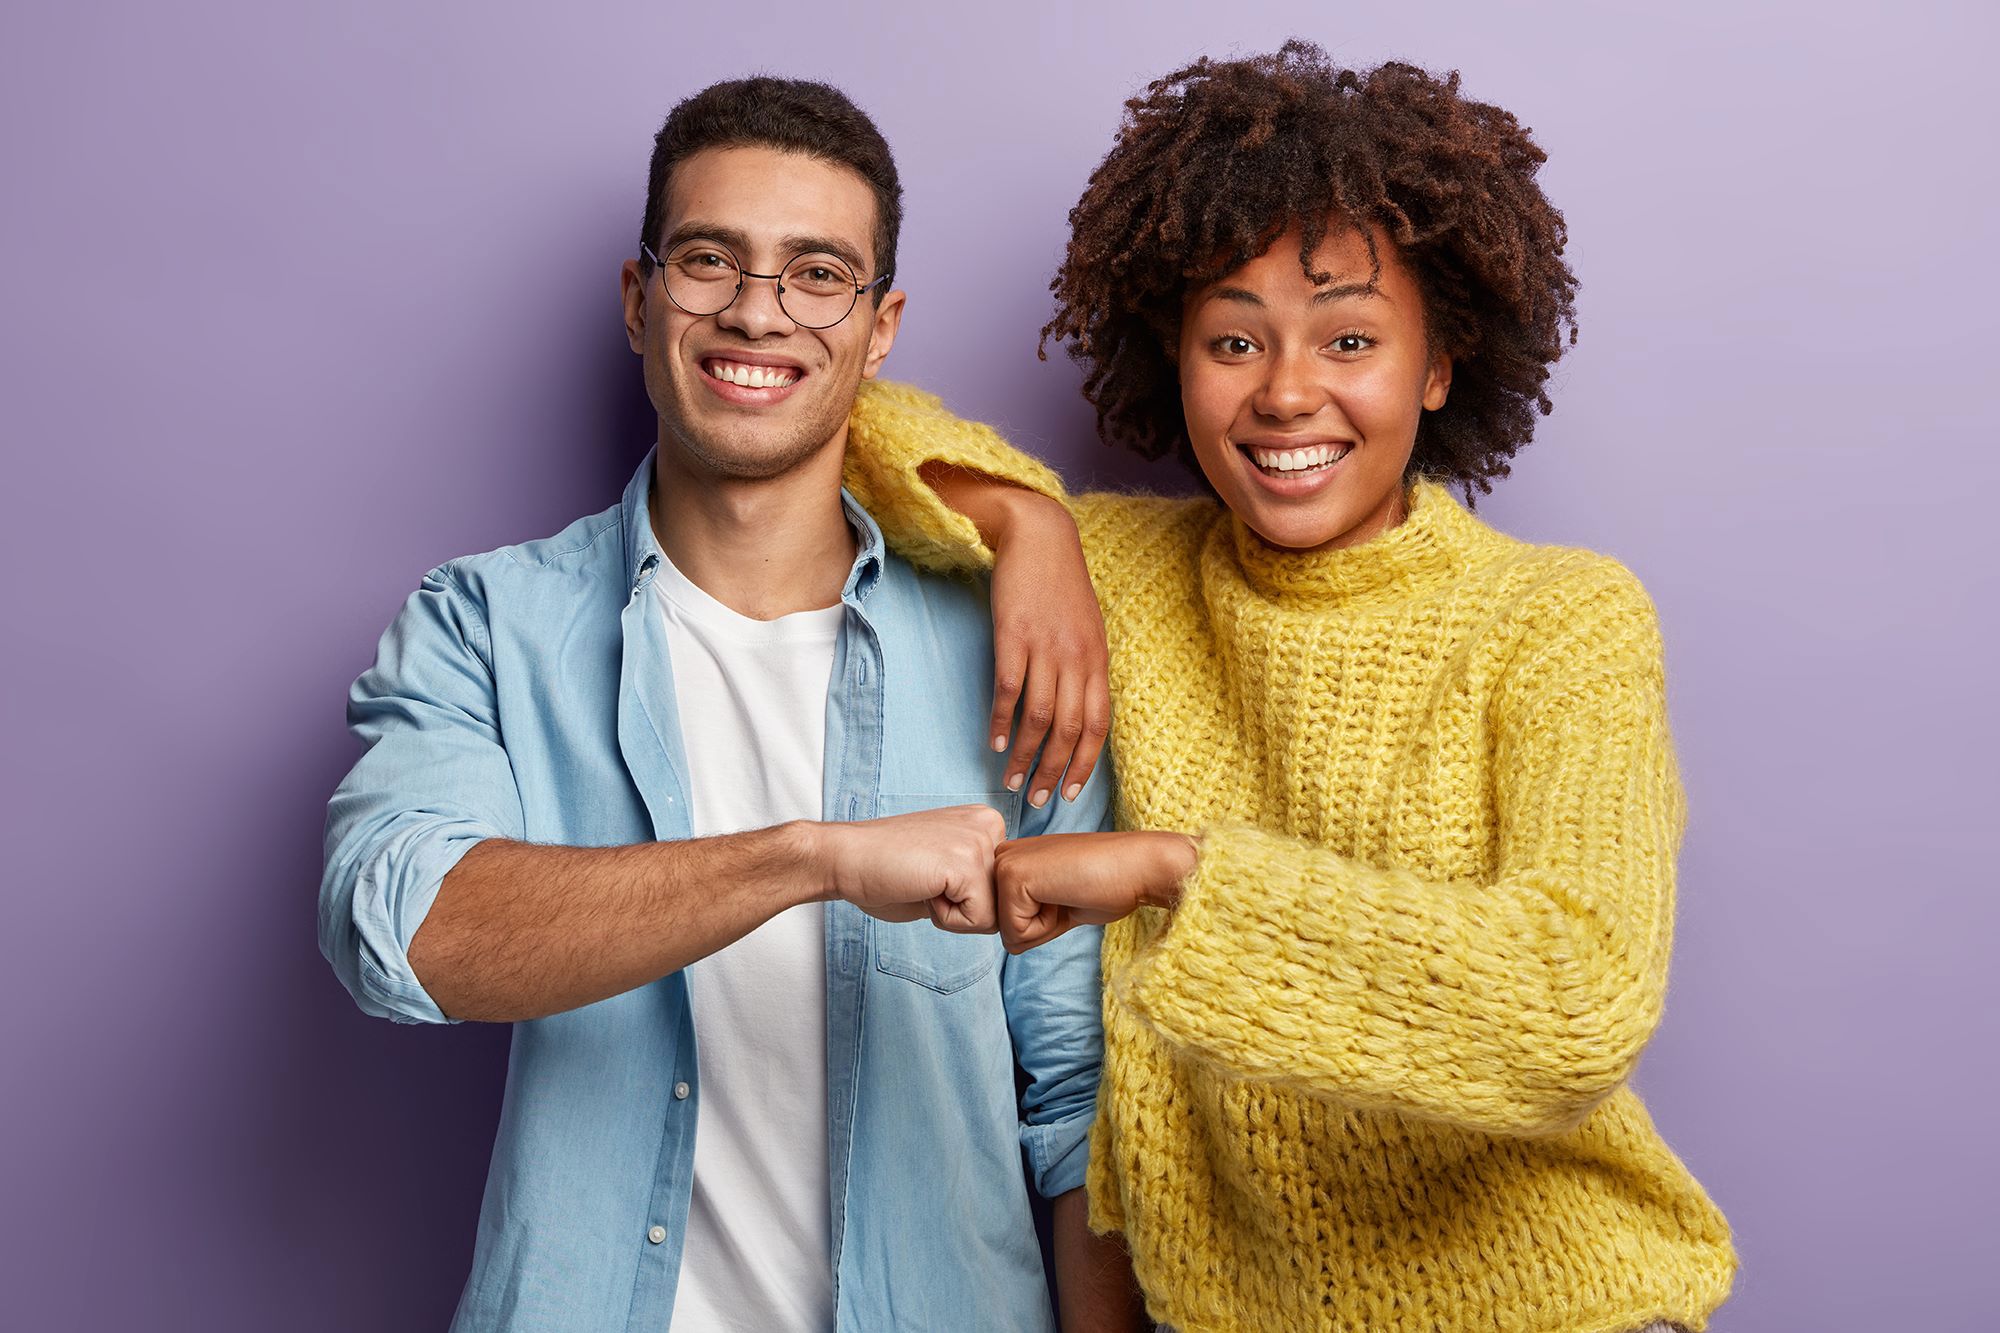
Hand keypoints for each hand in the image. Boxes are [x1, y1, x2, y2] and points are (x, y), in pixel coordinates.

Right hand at [816, 805, 1004, 932]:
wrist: (844, 858)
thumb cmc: (886, 870)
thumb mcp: (947, 871)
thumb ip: (977, 882)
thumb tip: (1008, 915)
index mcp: (986, 822)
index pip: (1002, 887)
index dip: (965, 899)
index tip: (931, 875)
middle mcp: (990, 824)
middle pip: (1003, 901)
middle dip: (964, 908)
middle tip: (925, 881)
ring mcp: (979, 841)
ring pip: (994, 914)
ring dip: (955, 914)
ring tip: (923, 884)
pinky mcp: (966, 863)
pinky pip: (978, 920)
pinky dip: (946, 920)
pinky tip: (921, 889)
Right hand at [918, 465, 1110, 811]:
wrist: (1039, 536)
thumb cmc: (1060, 585)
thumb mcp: (1086, 628)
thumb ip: (1084, 669)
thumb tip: (1077, 712)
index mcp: (1097, 660)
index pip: (1098, 724)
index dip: (1085, 763)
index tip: (1071, 793)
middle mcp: (1077, 658)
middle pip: (1069, 730)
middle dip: (1054, 771)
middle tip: (1038, 799)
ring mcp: (1045, 648)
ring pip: (1039, 717)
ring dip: (1026, 755)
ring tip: (1013, 779)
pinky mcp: (1014, 636)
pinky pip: (1009, 690)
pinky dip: (1002, 722)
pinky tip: (995, 742)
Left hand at [993, 830, 1198, 952]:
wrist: (1138, 867)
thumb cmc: (1107, 885)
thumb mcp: (1059, 904)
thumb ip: (1031, 918)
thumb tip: (1011, 944)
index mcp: (1014, 858)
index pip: (1009, 921)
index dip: (1044, 923)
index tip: (1070, 895)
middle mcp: (1002, 856)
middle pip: (1004, 928)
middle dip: (1041, 927)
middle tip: (1071, 895)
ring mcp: (1005, 863)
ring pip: (1008, 933)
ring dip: (1045, 928)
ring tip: (1069, 894)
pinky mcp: (1013, 877)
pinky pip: (1016, 933)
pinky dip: (1047, 928)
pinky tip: (1067, 895)